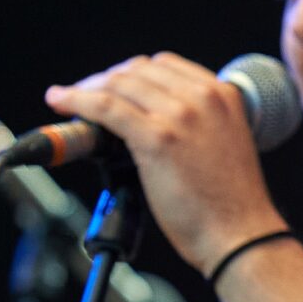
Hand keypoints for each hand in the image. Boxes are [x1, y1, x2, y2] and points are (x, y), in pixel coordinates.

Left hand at [43, 52, 286, 275]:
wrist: (241, 236)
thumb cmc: (231, 205)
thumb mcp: (225, 145)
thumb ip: (198, 125)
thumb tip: (150, 122)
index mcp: (223, 95)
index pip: (165, 66)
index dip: (131, 74)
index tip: (114, 87)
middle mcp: (203, 97)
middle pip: (138, 70)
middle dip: (106, 80)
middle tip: (85, 96)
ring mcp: (180, 115)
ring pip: (118, 85)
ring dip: (86, 89)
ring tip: (66, 100)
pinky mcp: (157, 137)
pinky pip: (105, 107)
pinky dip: (77, 100)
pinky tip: (60, 102)